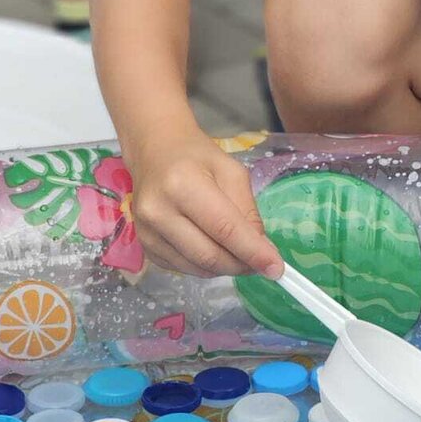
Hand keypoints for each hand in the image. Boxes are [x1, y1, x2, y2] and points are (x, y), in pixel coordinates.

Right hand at [128, 129, 284, 277]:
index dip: (252, 252)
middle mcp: (159, 212)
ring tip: (241, 255)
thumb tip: (263, 250)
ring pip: (197, 267)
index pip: (224, 229)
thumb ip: (248, 211)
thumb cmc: (196, 157)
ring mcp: (147, 232)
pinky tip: (216, 251)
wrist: (155, 153)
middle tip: (261, 263)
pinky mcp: (145, 246)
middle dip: (242, 265)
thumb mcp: (232, 172)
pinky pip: (183, 268)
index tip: (276, 268)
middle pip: (209, 255)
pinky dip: (206, 267)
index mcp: (183, 185)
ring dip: (226, 268)